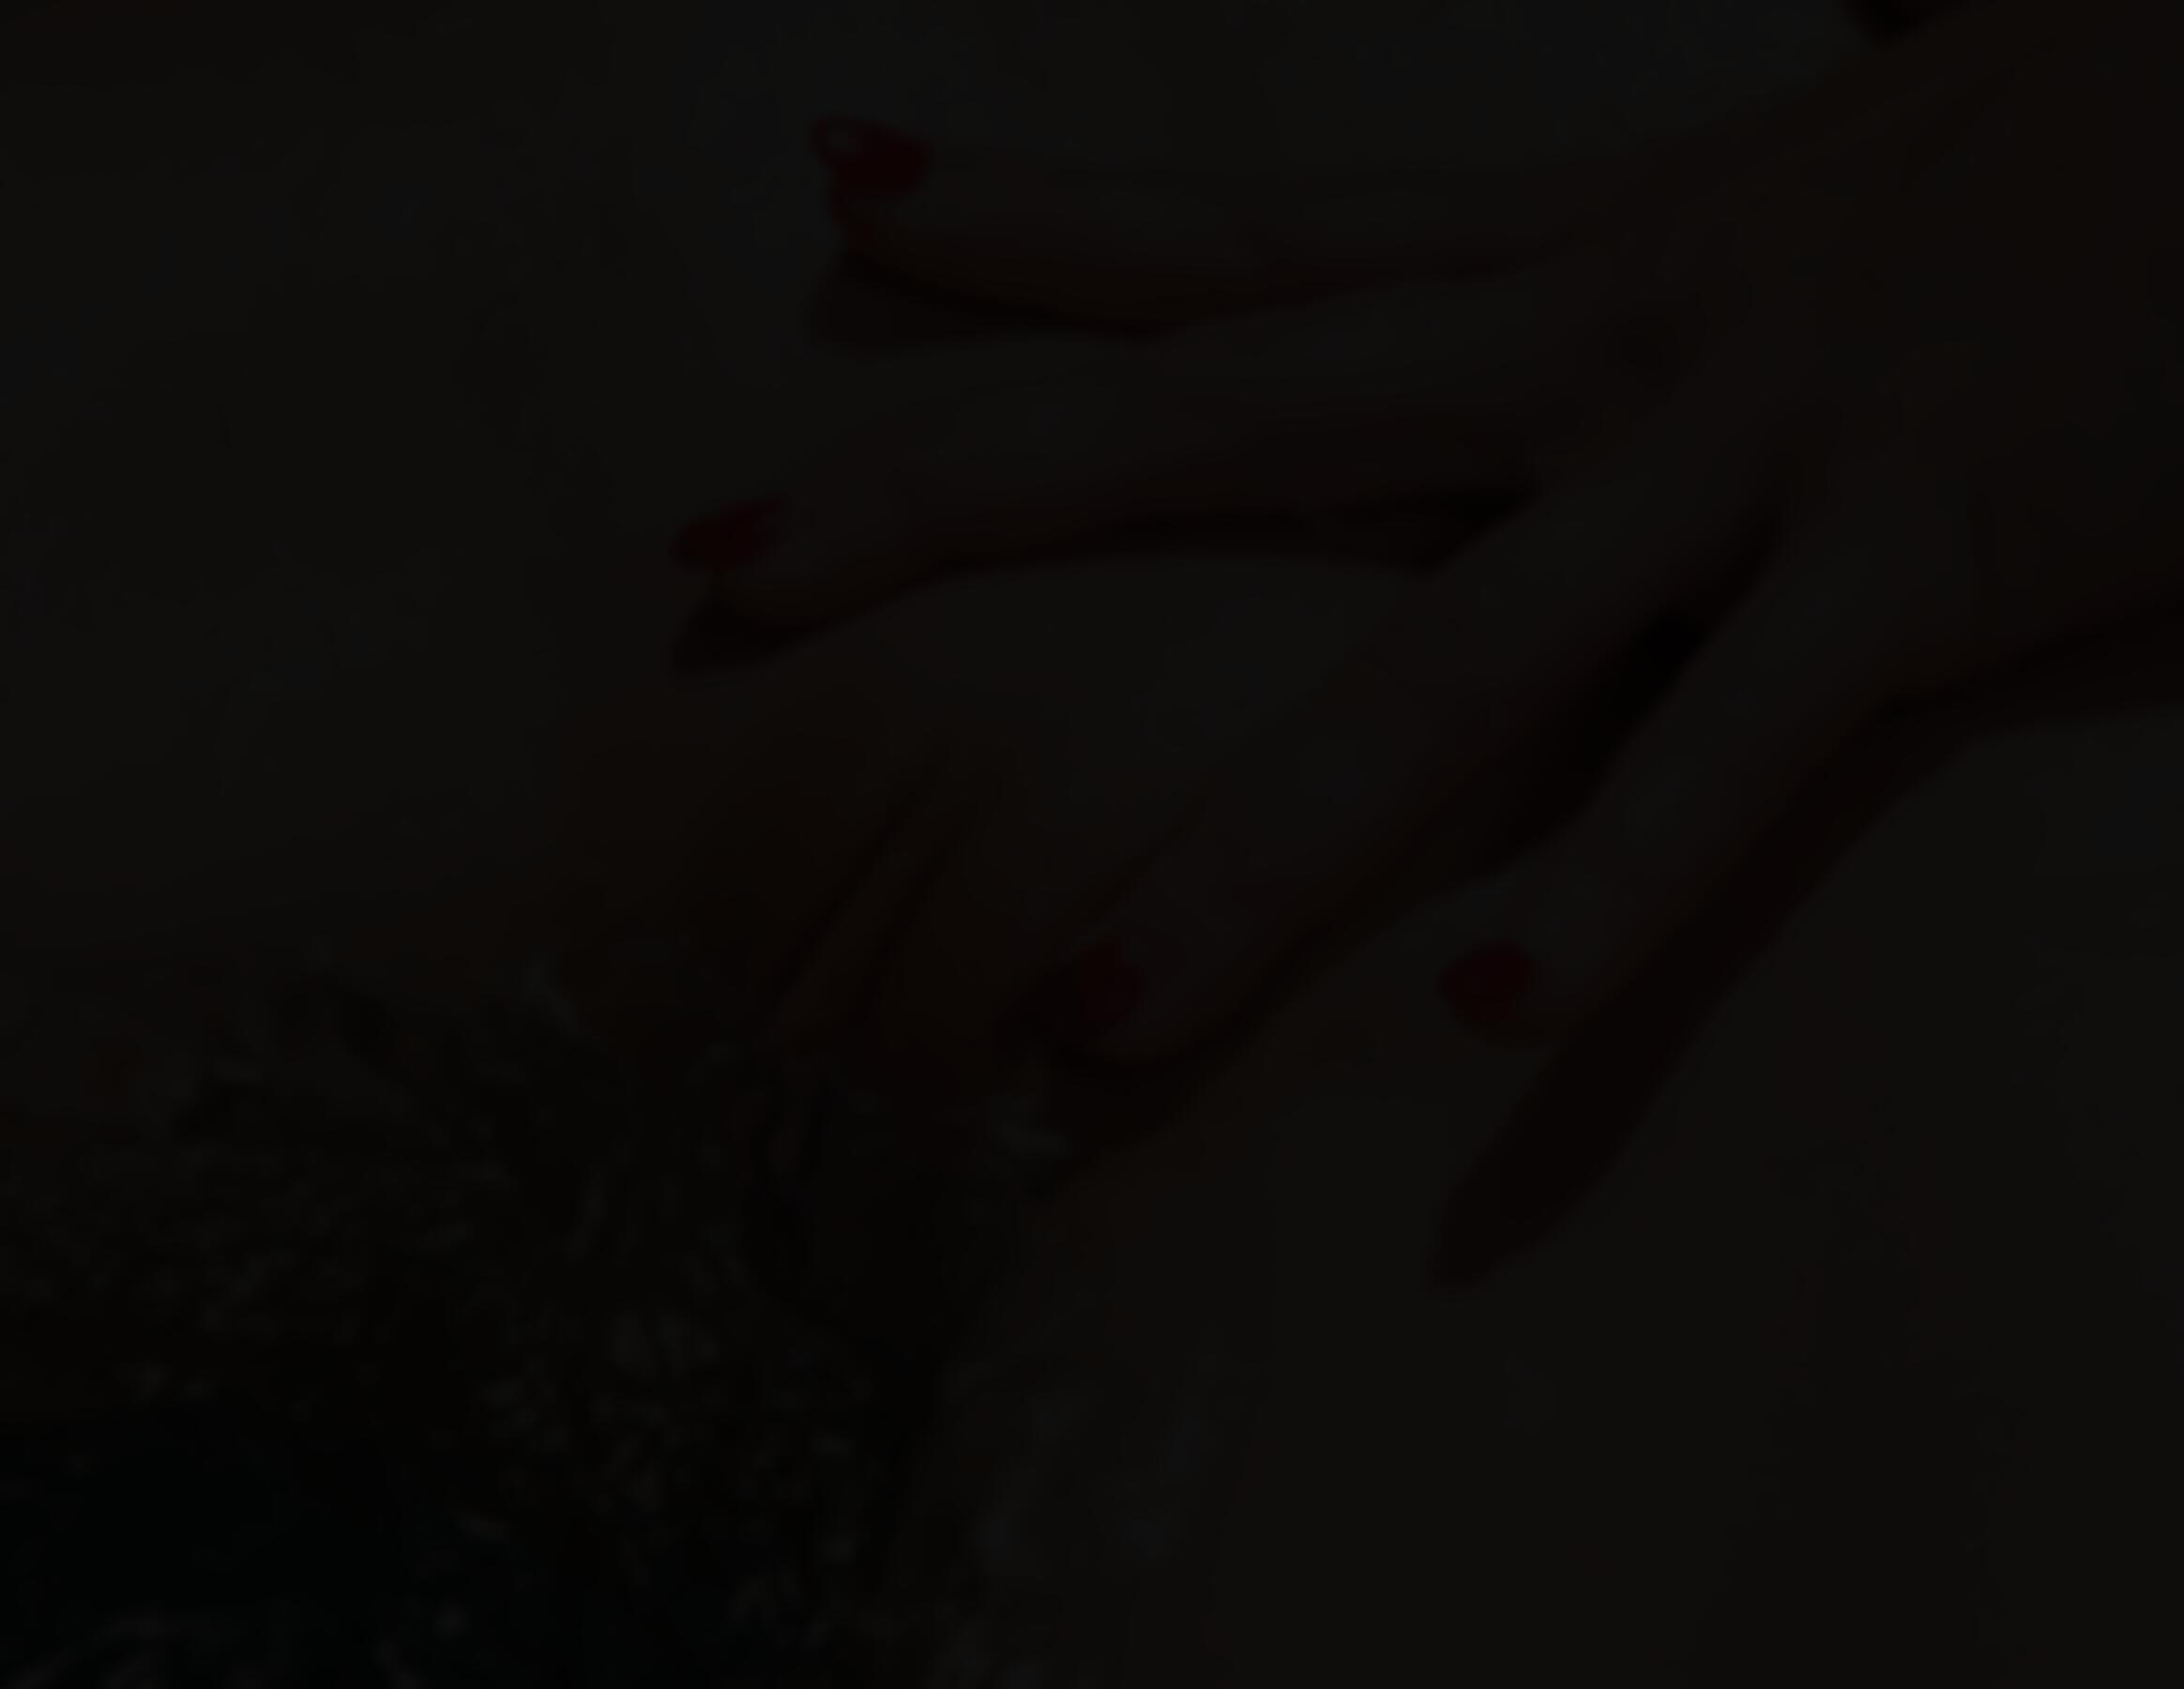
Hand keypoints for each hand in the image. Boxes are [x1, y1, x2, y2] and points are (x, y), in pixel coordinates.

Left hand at [677, 0, 2183, 1061]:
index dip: (1035, 213)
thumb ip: (1632, 247)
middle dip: (962, 486)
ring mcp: (1757, 452)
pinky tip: (1495, 1015)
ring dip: (1259, 844)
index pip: (1247, 230)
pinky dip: (1627, 881)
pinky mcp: (1929, 563)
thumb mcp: (1802, 179)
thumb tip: (1546, 279)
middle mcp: (1613, 333)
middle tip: (719, 565)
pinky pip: (1740, 753)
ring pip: (1447, 658)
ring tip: (1082, 1011)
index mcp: (1576, 241)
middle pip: (1224, 405)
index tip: (838, 189)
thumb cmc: (2069, 148)